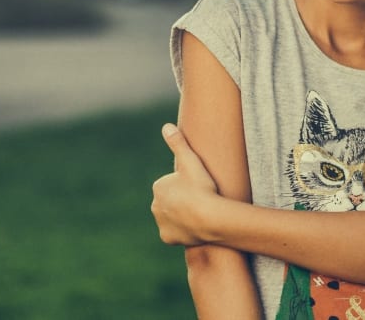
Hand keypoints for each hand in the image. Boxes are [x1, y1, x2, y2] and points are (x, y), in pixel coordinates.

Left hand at [151, 123, 221, 245]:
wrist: (209, 217)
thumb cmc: (201, 186)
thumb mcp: (191, 161)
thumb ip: (178, 142)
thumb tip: (166, 126)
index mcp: (159, 187)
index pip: (172, 184)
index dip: (186, 184)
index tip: (198, 185)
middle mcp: (155, 205)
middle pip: (170, 201)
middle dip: (181, 200)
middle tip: (200, 198)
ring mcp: (161, 223)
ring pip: (171, 217)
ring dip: (181, 215)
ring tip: (199, 212)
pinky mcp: (167, 238)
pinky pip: (174, 233)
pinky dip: (182, 230)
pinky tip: (194, 226)